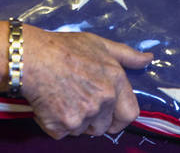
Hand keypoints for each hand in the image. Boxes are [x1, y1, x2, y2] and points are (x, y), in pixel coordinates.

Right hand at [23, 26, 151, 138]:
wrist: (31, 57)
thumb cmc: (63, 48)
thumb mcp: (98, 44)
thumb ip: (126, 55)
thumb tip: (148, 59)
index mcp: (115, 82)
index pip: (130, 114)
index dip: (119, 117)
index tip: (108, 114)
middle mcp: (104, 100)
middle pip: (105, 126)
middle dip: (94, 120)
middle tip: (78, 102)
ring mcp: (84, 115)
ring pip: (83, 130)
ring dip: (74, 121)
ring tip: (61, 97)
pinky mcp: (64, 126)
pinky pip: (63, 133)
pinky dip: (55, 123)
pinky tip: (49, 104)